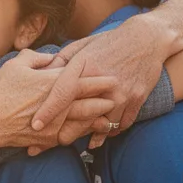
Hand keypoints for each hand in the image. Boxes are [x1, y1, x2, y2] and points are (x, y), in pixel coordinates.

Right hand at [0, 50, 116, 152]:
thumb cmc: (0, 91)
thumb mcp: (16, 65)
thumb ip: (37, 57)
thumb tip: (51, 57)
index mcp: (53, 83)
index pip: (84, 81)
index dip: (101, 80)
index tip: (114, 79)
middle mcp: (59, 104)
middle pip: (91, 102)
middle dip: (106, 100)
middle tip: (119, 98)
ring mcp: (56, 124)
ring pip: (85, 122)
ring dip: (99, 119)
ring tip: (109, 118)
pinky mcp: (49, 139)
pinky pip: (71, 136)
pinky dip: (81, 135)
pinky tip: (87, 134)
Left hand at [32, 17, 159, 135]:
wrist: (146, 39)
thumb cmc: (108, 43)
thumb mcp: (82, 46)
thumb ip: (61, 62)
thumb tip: (40, 75)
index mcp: (86, 66)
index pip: (63, 92)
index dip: (48, 111)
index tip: (36, 126)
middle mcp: (104, 82)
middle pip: (81, 116)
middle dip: (64, 134)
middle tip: (50, 143)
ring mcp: (122, 93)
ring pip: (101, 126)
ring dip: (87, 136)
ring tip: (73, 142)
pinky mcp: (136, 100)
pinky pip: (121, 126)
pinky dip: (109, 133)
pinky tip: (98, 136)